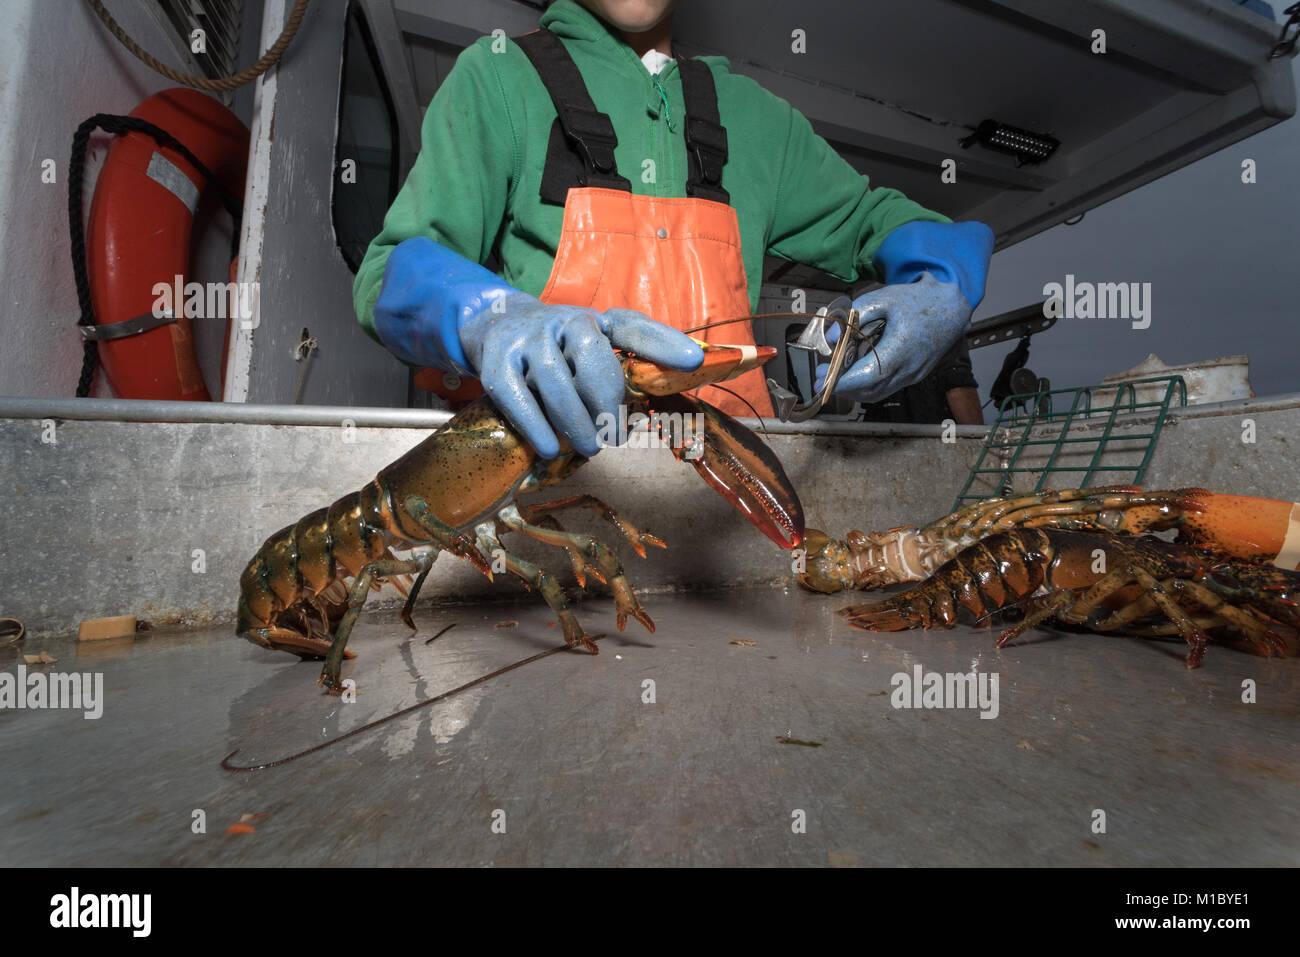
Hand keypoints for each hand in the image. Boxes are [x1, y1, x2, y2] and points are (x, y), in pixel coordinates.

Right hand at [462, 298, 702, 458]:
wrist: (494, 325)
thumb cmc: (558, 348)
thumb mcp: (592, 348)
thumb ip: (628, 367)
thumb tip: (668, 394)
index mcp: (594, 319)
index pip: (632, 328)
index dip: (664, 344)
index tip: (694, 362)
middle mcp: (562, 321)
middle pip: (593, 361)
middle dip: (609, 405)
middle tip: (616, 436)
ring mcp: (527, 339)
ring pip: (556, 384)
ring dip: (577, 423)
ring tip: (590, 447)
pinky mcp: (497, 362)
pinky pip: (517, 398)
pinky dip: (536, 427)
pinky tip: (550, 448)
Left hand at [814, 273, 971, 403]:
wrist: (952, 307)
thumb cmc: (917, 301)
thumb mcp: (884, 298)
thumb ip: (855, 316)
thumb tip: (831, 338)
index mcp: (901, 349)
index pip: (866, 376)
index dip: (841, 381)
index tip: (820, 378)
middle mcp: (908, 369)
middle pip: (868, 391)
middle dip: (842, 388)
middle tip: (821, 377)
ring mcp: (913, 376)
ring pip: (876, 394)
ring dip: (853, 390)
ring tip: (835, 377)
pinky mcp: (914, 377)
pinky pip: (886, 389)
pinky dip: (867, 387)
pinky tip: (854, 375)